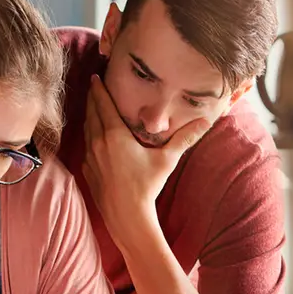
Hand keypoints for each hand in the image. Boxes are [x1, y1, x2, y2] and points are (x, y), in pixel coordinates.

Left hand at [82, 74, 209, 247]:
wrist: (127, 216)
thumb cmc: (147, 186)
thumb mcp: (167, 160)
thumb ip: (185, 138)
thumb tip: (206, 121)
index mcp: (115, 135)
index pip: (103, 104)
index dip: (99, 89)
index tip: (96, 77)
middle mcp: (98, 142)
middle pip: (91, 113)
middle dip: (92, 98)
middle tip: (92, 86)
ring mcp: (90, 157)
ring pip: (86, 130)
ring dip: (89, 116)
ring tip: (92, 108)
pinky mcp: (87, 170)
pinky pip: (86, 147)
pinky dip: (89, 136)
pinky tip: (94, 138)